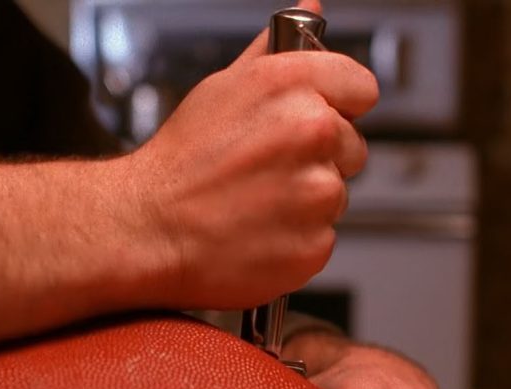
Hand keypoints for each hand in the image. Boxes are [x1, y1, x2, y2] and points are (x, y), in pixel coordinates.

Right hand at [122, 0, 377, 310]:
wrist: (148, 228)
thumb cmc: (181, 162)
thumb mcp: (223, 88)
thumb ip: (276, 50)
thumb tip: (311, 8)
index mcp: (293, 84)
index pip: (362, 88)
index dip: (340, 106)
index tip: (320, 119)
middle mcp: (313, 132)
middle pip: (352, 146)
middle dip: (320, 159)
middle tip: (270, 170)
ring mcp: (318, 192)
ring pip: (337, 195)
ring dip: (307, 202)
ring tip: (258, 202)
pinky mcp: (314, 243)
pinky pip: (323, 238)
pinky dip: (297, 240)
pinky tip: (260, 231)